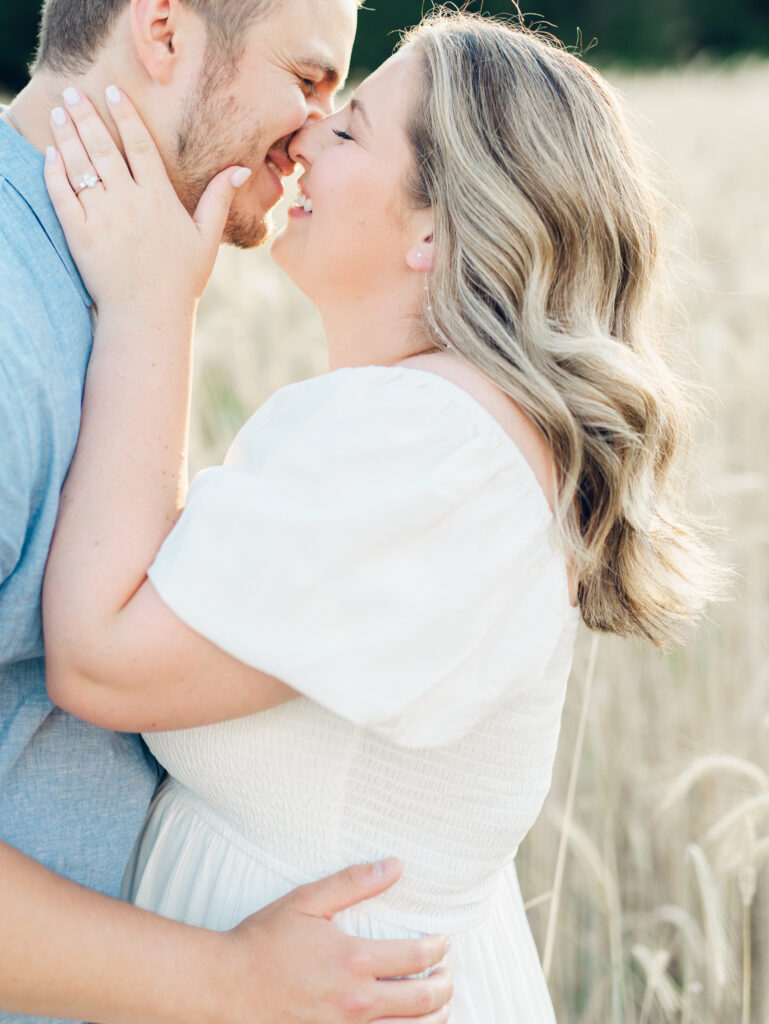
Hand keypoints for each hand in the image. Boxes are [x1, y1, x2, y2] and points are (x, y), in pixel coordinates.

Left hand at [44, 86, 249, 313]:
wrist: (148, 316)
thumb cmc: (180, 281)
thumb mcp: (206, 239)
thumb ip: (218, 199)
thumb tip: (241, 169)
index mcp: (159, 198)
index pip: (139, 144)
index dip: (125, 115)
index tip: (112, 93)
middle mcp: (129, 201)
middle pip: (103, 146)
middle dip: (86, 115)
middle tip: (72, 93)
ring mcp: (102, 216)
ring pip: (80, 164)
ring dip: (66, 134)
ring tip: (57, 113)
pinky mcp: (80, 234)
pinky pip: (62, 194)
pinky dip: (54, 171)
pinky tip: (50, 154)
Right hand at [220, 859, 452, 1022]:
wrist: (227, 986)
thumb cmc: (265, 940)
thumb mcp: (308, 901)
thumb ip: (354, 882)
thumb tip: (395, 865)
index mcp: (355, 960)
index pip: (417, 956)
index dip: (438, 948)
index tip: (443, 941)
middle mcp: (357, 1001)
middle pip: (424, 1000)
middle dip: (445, 985)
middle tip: (448, 973)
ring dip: (435, 1018)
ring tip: (440, 1005)